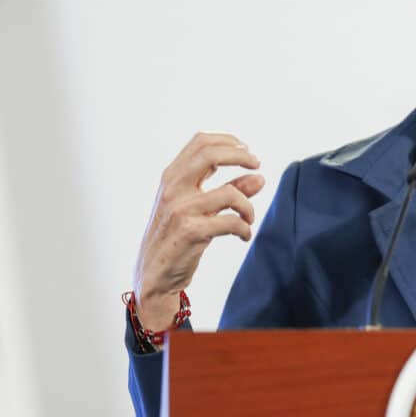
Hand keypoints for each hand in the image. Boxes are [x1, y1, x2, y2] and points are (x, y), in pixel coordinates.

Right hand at [132, 132, 264, 330]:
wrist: (153, 276)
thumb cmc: (177, 238)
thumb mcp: (200, 208)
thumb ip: (229, 190)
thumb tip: (259, 177)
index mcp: (172, 177)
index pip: (200, 142)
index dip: (228, 141)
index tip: (247, 151)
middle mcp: (173, 188)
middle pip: (209, 154)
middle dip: (240, 156)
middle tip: (257, 165)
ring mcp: (179, 209)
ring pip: (229, 194)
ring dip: (248, 207)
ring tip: (249, 218)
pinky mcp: (189, 232)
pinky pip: (230, 222)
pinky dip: (245, 228)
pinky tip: (245, 235)